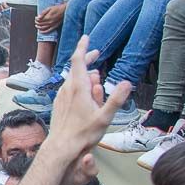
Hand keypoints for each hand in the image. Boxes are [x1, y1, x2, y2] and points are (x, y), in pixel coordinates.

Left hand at [33, 3, 65, 32]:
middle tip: (36, 21)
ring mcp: (52, 25)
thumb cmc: (57, 8)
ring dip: (39, 27)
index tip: (36, 18)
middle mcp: (50, 22)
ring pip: (43, 28)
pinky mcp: (55, 26)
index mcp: (48, 17)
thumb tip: (38, 17)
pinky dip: (44, 32)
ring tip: (37, 26)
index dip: (36, 19)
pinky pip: (48, 30)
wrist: (65, 10)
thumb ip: (43, 13)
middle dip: (37, 23)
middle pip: (40, 24)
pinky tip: (40, 31)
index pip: (39, 20)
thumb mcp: (49, 8)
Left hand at [41, 37, 131, 166]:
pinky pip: (69, 88)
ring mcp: (61, 96)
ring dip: (84, 73)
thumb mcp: (105, 117)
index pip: (78, 60)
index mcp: (78, 88)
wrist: (61, 146)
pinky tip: (84, 91)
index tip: (86, 37)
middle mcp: (67, 89)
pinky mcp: (59, 104)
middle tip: (96, 54)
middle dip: (86, 59)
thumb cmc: (83, 134)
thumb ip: (116, 99)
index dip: (83, 47)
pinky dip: (78, 84)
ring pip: (72, 78)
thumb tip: (126, 82)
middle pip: (76, 68)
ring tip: (95, 75)